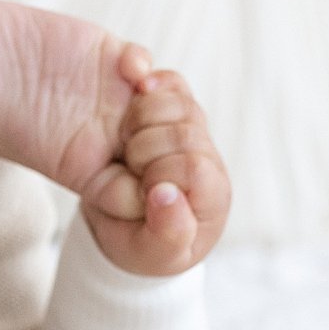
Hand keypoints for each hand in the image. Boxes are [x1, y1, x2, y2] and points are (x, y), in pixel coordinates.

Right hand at [77, 67, 230, 277]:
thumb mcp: (149, 254)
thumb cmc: (142, 240)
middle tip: (130, 169)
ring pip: (177, 100)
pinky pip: (166, 78)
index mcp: (210, 193)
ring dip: (141, 117)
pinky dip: (145, 75)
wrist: (118, 218)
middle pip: (184, 132)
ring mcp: (186, 125)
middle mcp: (204, 155)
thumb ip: (166, 234)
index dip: (161, 175)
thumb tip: (166, 195)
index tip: (143, 191)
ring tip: (126, 144)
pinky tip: (130, 90)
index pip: (194, 167)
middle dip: (145, 152)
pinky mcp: (166, 100)